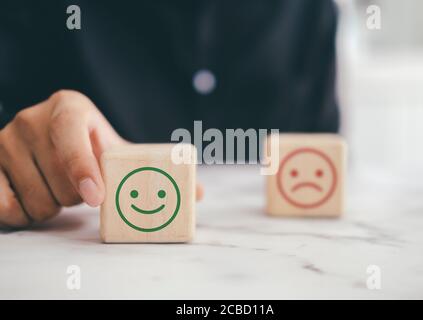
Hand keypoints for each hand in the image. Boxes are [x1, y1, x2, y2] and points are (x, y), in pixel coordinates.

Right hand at [0, 90, 203, 227]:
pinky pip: (4, 207)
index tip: (97, 197)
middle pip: (57, 178)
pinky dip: (25, 215)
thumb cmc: (91, 147)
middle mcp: (30, 118)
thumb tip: (197, 192)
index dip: (83, 167)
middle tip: (85, 188)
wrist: (52, 142)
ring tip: (61, 190)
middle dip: (78, 195)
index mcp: (68, 106)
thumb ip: (154, 167)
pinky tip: (36, 200)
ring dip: (55, 207)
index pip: (71, 135)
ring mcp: (3, 141)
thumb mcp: (118, 149)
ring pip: (35, 198)